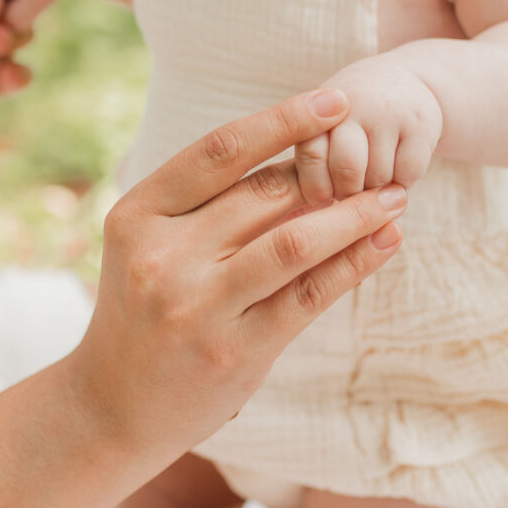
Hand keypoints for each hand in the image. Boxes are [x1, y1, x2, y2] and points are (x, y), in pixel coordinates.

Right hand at [71, 88, 405, 474]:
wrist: (112, 406)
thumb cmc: (141, 315)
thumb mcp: (150, 249)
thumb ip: (208, 209)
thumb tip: (300, 163)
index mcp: (138, 215)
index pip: (220, 151)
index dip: (283, 120)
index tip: (336, 102)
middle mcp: (163, 256)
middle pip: (264, 194)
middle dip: (330, 174)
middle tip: (377, 163)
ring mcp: (197, 306)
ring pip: (295, 241)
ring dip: (355, 216)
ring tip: (395, 200)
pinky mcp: (235, 350)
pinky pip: (309, 295)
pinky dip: (354, 264)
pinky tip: (385, 244)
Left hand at [295, 57, 443, 203]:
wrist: (399, 84)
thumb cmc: (350, 122)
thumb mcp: (323, 130)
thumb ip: (314, 162)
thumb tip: (323, 210)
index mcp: (320, 110)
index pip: (313, 156)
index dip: (318, 186)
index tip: (326, 193)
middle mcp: (355, 105)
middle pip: (348, 170)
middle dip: (349, 192)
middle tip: (353, 191)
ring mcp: (390, 113)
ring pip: (380, 178)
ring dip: (377, 190)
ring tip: (375, 177)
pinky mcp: (422, 126)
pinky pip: (408, 174)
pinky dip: (403, 182)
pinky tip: (398, 170)